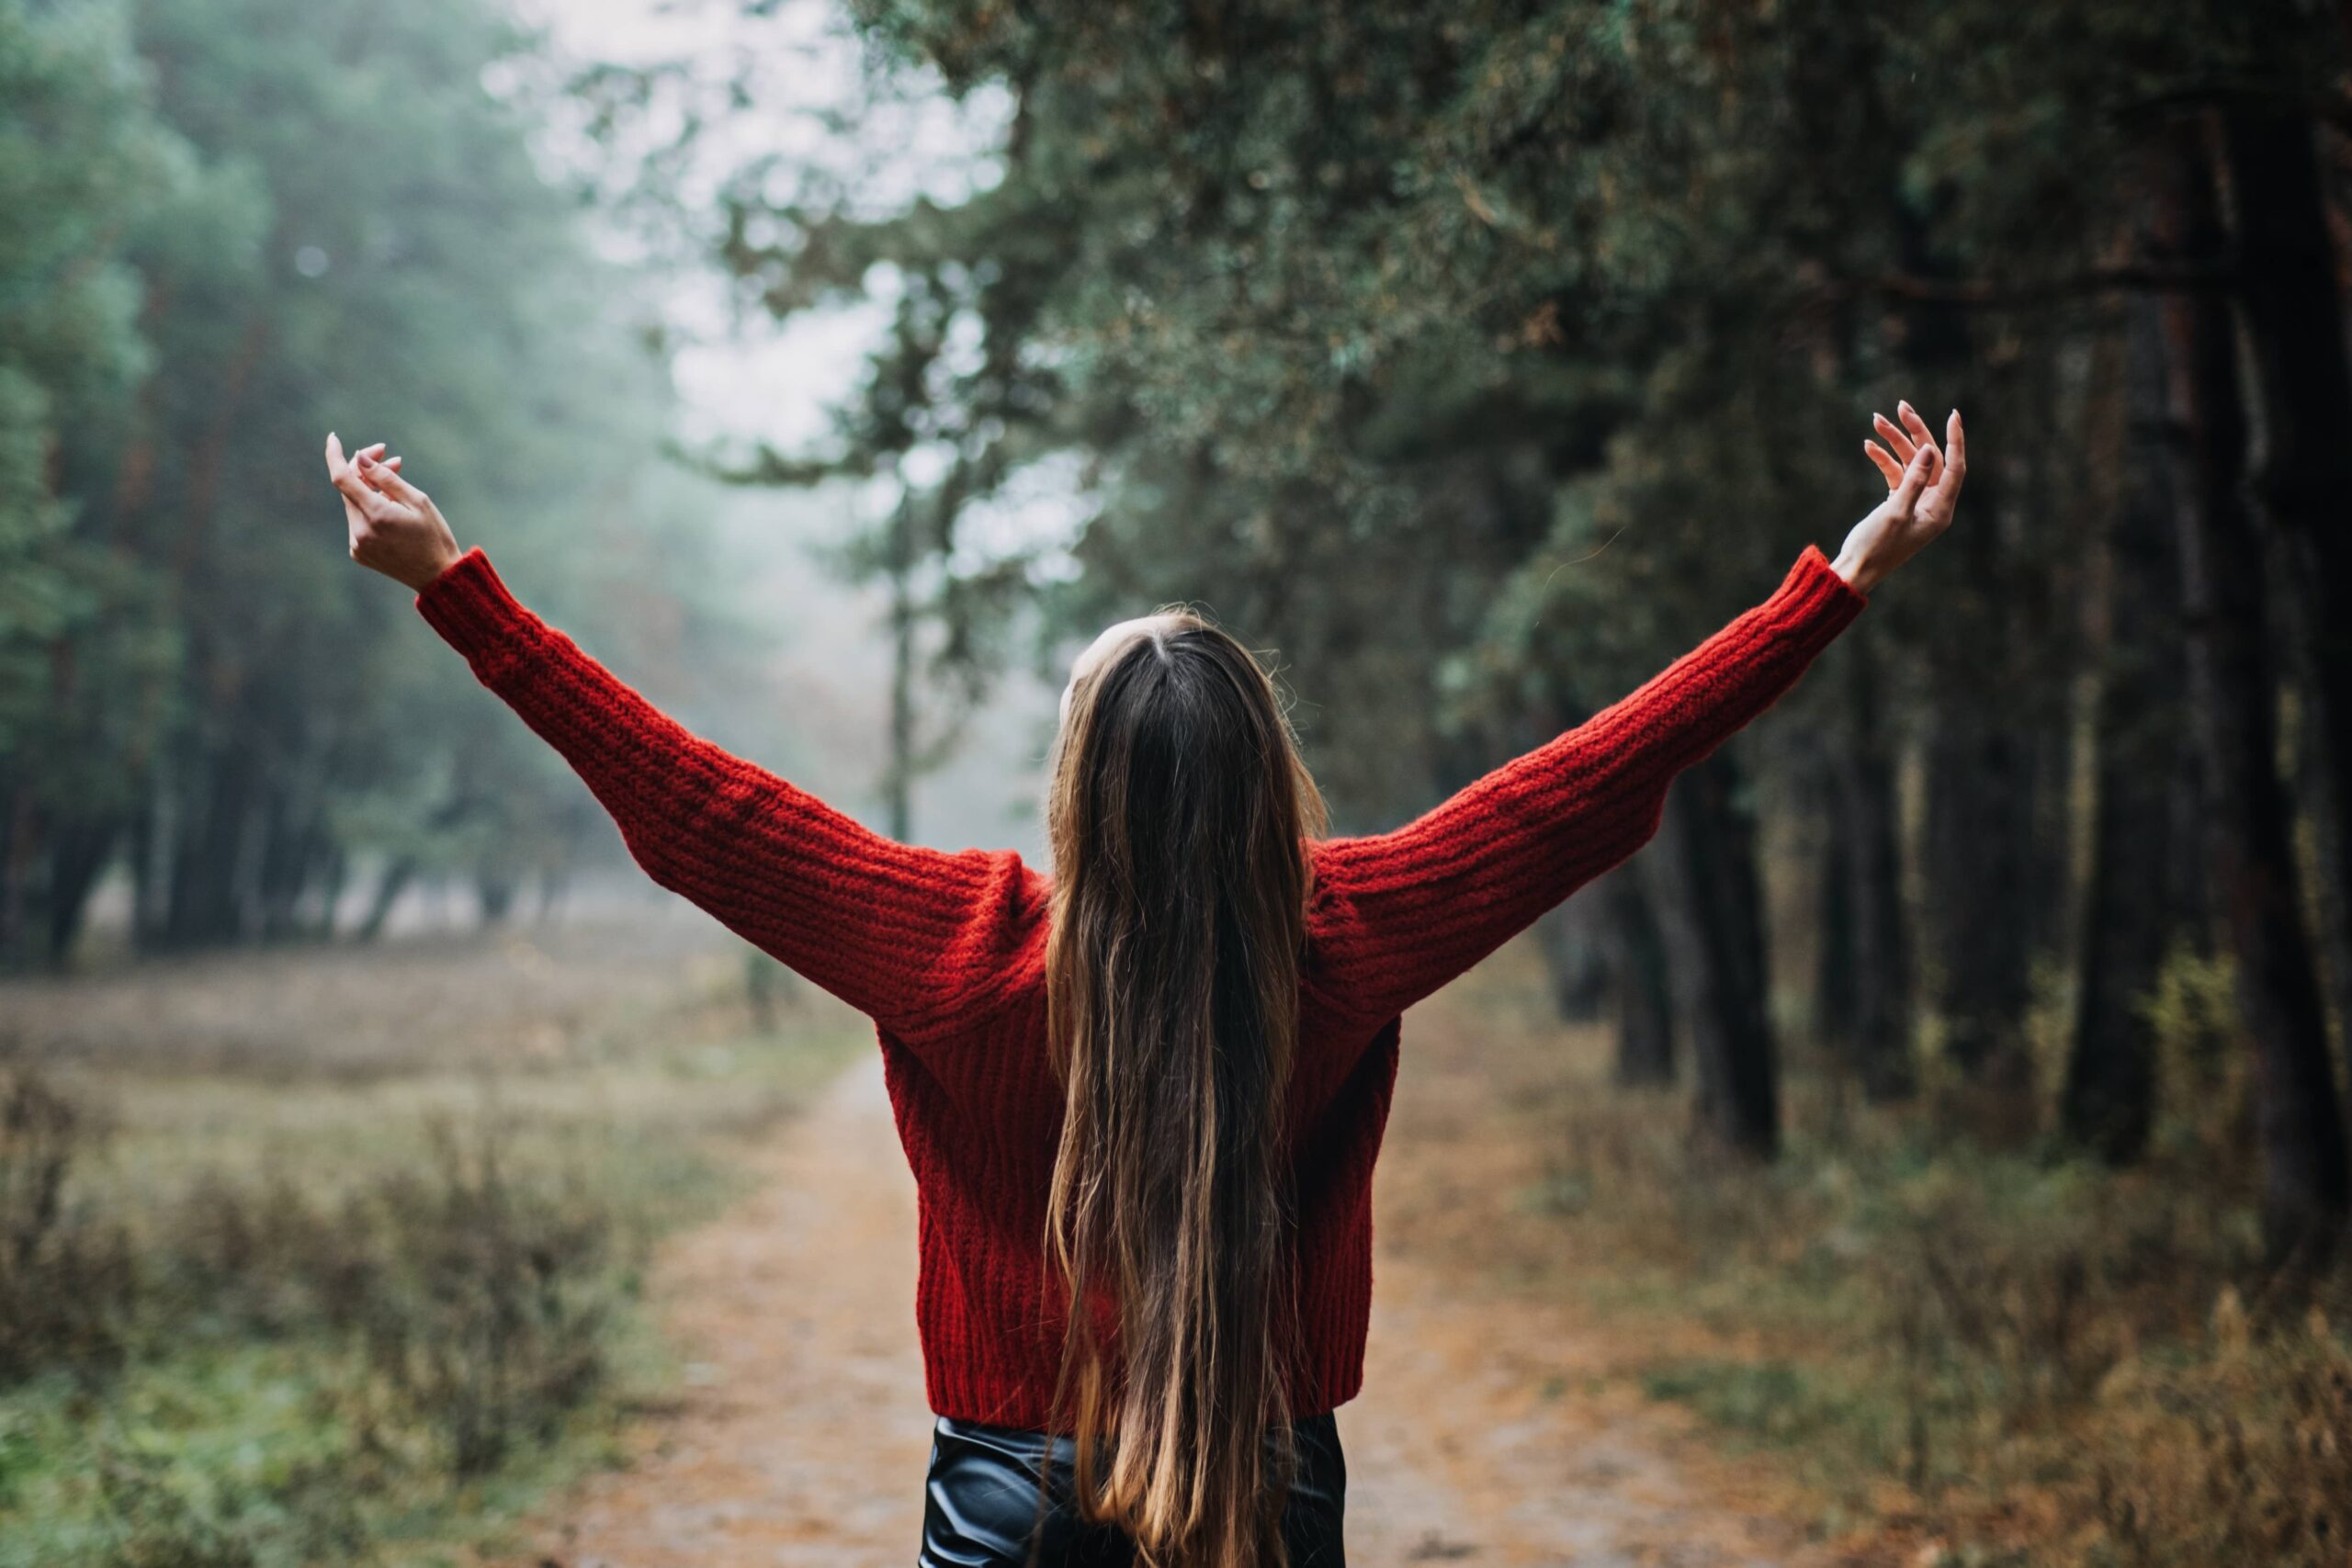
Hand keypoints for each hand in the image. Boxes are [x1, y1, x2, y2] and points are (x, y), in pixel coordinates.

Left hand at [324, 432, 462, 590]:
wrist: (438, 577)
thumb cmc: (435, 536)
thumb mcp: (418, 501)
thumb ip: (386, 478)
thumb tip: (361, 459)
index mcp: (376, 516)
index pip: (342, 478)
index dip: (335, 455)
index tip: (333, 438)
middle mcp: (360, 531)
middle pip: (348, 488)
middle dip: (365, 470)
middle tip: (392, 459)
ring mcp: (357, 544)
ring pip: (353, 504)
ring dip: (369, 489)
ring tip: (397, 483)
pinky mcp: (358, 552)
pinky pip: (358, 521)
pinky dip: (370, 509)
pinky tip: (392, 509)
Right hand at [1831, 401, 1965, 595]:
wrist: (1855, 570)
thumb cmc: (1876, 547)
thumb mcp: (1896, 512)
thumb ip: (1914, 480)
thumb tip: (1931, 449)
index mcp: (1940, 510)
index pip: (1955, 466)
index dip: (1954, 439)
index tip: (1952, 414)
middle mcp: (1932, 504)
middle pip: (1931, 458)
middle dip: (1915, 432)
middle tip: (1901, 406)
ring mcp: (1915, 502)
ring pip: (1910, 462)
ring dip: (1893, 442)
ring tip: (1876, 421)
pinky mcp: (1897, 502)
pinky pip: (1895, 473)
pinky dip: (1883, 459)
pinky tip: (1868, 446)